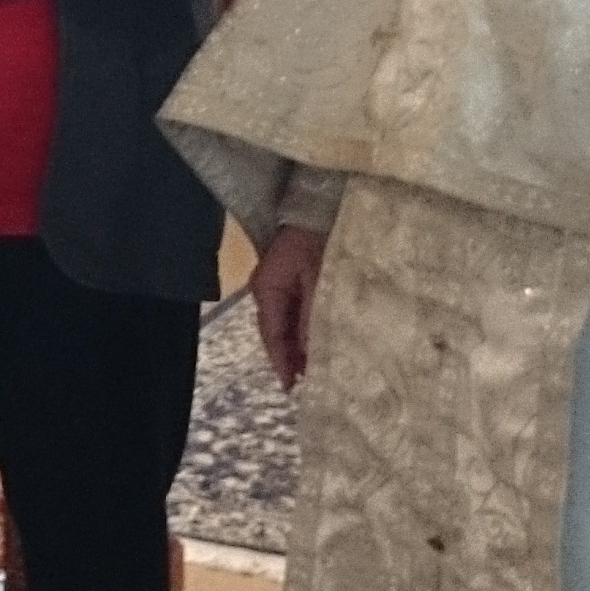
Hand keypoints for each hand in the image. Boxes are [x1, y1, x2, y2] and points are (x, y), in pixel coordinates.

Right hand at [252, 227, 325, 388]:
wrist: (322, 202)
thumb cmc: (319, 237)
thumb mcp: (318, 278)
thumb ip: (313, 316)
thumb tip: (310, 354)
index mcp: (267, 290)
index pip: (271, 335)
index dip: (282, 362)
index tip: (292, 388)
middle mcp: (268, 291)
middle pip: (276, 333)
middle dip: (291, 358)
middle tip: (308, 385)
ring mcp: (281, 285)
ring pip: (287, 325)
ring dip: (300, 346)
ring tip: (315, 370)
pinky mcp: (295, 280)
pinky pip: (297, 313)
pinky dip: (306, 330)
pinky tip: (320, 342)